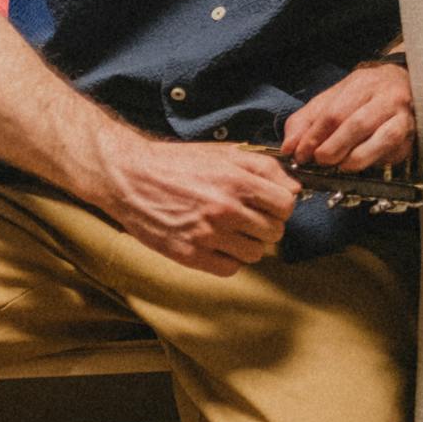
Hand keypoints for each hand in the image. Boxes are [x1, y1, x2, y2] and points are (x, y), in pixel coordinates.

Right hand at [100, 137, 301, 274]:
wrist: (129, 178)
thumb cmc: (176, 164)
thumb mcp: (222, 153)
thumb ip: (263, 167)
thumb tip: (293, 187)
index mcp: (236, 181)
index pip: (285, 205)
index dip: (279, 205)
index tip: (268, 204)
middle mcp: (224, 209)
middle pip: (273, 232)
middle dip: (264, 224)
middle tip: (247, 217)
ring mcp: (207, 235)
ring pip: (254, 253)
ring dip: (247, 243)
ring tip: (229, 230)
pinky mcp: (190, 254)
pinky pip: (230, 268)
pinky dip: (227, 259)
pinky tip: (215, 244)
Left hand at [283, 59, 415, 171]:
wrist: (404, 85)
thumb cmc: (364, 95)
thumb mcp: (332, 98)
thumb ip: (307, 121)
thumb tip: (289, 147)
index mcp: (362, 85)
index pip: (334, 113)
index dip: (314, 137)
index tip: (300, 153)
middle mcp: (387, 98)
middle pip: (358, 124)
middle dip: (333, 147)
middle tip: (319, 160)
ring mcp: (404, 117)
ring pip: (383, 139)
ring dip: (356, 158)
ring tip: (339, 166)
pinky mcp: (412, 138)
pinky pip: (394, 152)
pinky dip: (374, 161)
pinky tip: (359, 164)